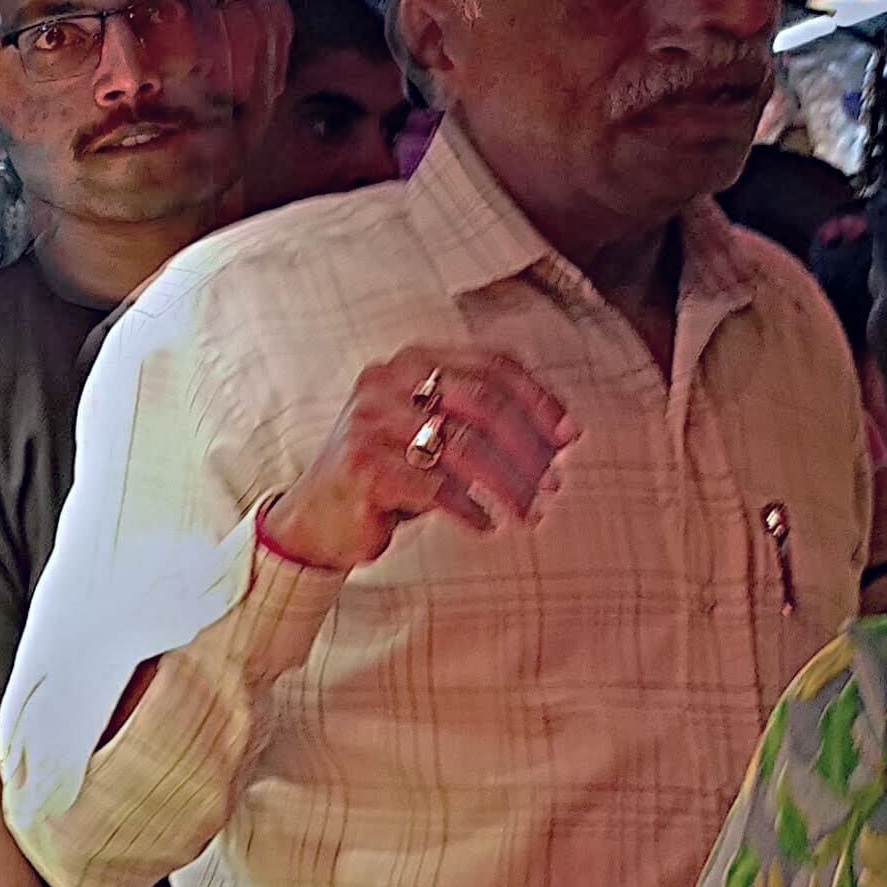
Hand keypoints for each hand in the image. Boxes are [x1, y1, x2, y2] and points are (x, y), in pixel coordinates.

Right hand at [259, 346, 576, 572]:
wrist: (316, 516)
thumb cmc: (390, 472)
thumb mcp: (434, 433)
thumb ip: (482, 422)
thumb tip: (563, 438)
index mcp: (412, 361)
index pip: (491, 365)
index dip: (538, 399)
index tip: (569, 437)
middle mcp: (387, 380)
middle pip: (482, 402)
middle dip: (527, 447)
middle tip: (553, 484)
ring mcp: (369, 420)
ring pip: (463, 446)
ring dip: (506, 484)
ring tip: (528, 514)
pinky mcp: (361, 466)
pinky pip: (431, 487)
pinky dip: (466, 509)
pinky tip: (484, 525)